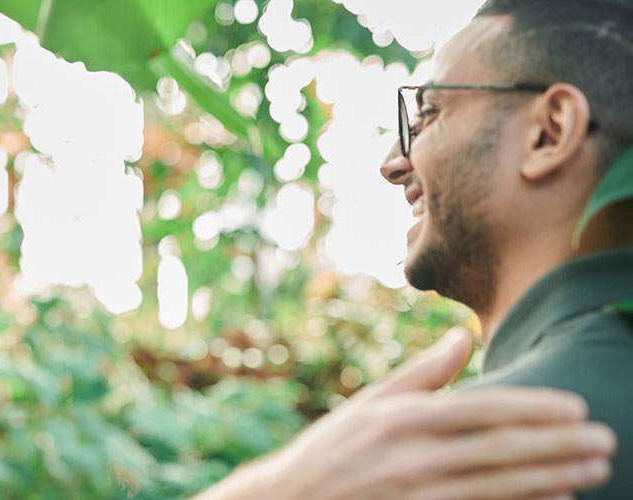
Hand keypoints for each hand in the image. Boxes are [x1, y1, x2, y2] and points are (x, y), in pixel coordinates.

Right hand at [196, 329, 615, 499]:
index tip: (574, 407)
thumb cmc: (331, 450)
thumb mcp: (368, 404)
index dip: (531, 408)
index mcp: (400, 418)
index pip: (480, 410)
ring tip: (594, 470)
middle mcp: (411, 457)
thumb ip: (421, 374)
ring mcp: (415, 495)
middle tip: (604, 440)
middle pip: (499, 449)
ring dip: (552, 477)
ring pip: (498, 485)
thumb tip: (462, 336)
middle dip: (557, 445)